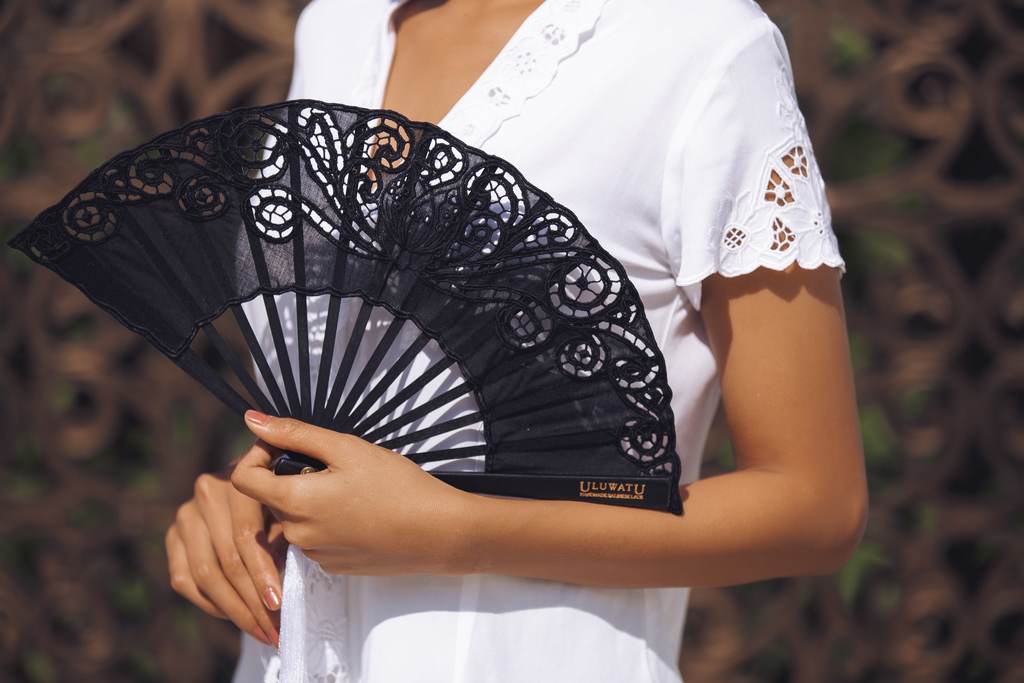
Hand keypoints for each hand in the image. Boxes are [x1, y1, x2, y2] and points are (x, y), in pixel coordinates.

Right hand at [165, 457, 287, 646]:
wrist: (257, 481)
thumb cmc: (283, 498)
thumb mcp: (290, 510)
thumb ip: (285, 538)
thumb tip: (281, 590)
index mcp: (237, 479)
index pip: (245, 537)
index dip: (261, 574)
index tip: (278, 605)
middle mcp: (205, 493)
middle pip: (226, 560)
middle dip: (252, 602)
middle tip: (273, 631)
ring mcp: (185, 515)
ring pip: (204, 574)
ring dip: (234, 610)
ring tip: (260, 631)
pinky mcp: (173, 537)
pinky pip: (185, 580)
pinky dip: (211, 603)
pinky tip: (236, 616)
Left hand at [230, 411, 478, 575]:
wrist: (438, 534)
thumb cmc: (396, 486)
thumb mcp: (346, 448)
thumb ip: (295, 433)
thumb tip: (251, 420)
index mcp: (294, 503)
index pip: (243, 478)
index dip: (259, 454)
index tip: (288, 444)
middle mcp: (296, 535)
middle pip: (272, 497)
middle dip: (292, 475)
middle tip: (333, 461)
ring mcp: (315, 554)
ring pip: (295, 517)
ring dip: (310, 498)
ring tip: (353, 487)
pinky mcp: (334, 566)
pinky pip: (316, 537)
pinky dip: (328, 520)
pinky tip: (361, 510)